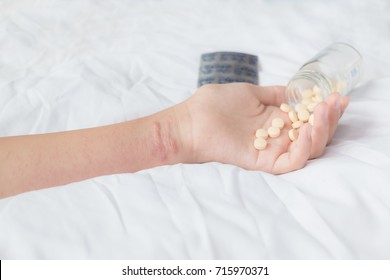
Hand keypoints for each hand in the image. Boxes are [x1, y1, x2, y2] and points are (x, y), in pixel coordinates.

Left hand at [181, 83, 348, 173]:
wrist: (190, 120)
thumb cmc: (214, 105)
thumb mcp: (250, 92)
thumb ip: (274, 94)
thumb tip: (295, 91)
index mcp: (275, 121)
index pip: (308, 120)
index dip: (325, 109)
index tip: (338, 95)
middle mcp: (277, 137)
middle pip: (314, 136)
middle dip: (329, 119)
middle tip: (336, 102)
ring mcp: (271, 151)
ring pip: (308, 150)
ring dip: (322, 131)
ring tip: (324, 111)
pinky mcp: (262, 162)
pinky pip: (291, 162)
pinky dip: (304, 148)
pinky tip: (308, 128)